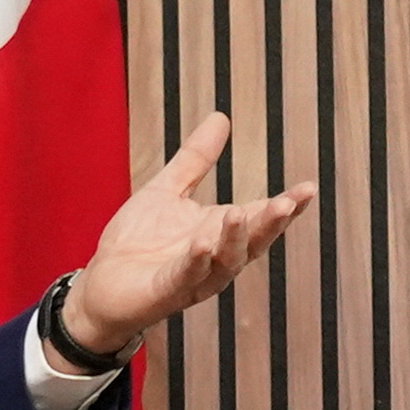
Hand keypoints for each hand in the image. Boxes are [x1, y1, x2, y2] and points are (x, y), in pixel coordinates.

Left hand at [62, 112, 315, 356]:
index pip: (259, 217)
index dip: (285, 206)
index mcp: (219, 232)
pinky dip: (197, 262)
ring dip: (234, 239)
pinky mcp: (167, 292)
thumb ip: (195, 160)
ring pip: (225, 262)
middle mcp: (216, 258)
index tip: (308, 188)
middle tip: (288, 203)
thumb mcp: (166, 191)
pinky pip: (187, 277)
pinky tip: (203, 244)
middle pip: (252, 241)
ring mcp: (194, 278)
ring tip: (239, 213)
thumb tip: (221, 117)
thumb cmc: (136, 243)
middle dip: (271, 223)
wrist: (101, 286)